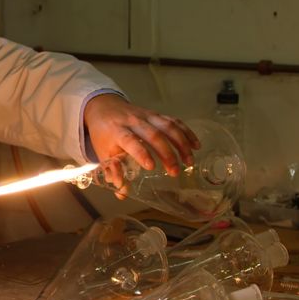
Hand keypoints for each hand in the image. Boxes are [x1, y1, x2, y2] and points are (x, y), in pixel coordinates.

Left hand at [84, 94, 199, 177]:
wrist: (103, 106)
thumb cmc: (103, 134)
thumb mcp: (102, 153)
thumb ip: (113, 172)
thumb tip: (122, 193)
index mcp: (116, 131)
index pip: (129, 141)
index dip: (141, 152)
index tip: (151, 166)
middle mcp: (133, 122)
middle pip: (153, 134)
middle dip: (166, 153)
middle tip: (175, 171)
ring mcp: (146, 116)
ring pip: (167, 126)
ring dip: (181, 143)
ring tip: (189, 161)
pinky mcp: (156, 114)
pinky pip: (174, 121)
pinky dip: (186, 132)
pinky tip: (196, 145)